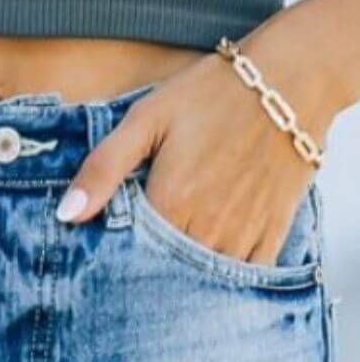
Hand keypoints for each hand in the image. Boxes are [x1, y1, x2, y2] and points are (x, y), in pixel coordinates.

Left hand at [56, 32, 332, 266]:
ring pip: (202, 284)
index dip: (114, 262)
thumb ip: (103, 169)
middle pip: (164, 277)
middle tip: (135, 271)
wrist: (295, 76)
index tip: (104, 260)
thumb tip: (66, 215)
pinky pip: (242, 279)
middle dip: (146, 278)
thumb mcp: (147, 119)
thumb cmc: (214, 93)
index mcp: (171, 205)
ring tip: (169, 269)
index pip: (128, 259)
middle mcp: (207, 230)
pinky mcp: (271, 236)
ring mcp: (242, 237)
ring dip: (183, 283)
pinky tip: (206, 269)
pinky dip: (223, 282)